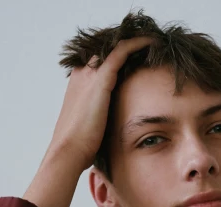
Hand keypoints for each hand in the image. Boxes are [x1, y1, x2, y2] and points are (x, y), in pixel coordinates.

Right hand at [49, 36, 153, 172]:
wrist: (68, 151)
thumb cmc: (78, 147)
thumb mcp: (87, 129)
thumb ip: (97, 122)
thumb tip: (107, 134)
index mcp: (77, 85)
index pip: (97, 63)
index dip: (115, 59)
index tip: (134, 62)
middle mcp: (81, 74)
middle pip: (105, 51)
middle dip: (125, 48)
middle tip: (147, 48)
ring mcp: (89, 74)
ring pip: (114, 47)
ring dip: (133, 42)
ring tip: (151, 42)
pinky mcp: (101, 79)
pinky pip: (122, 51)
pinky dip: (137, 44)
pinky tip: (152, 42)